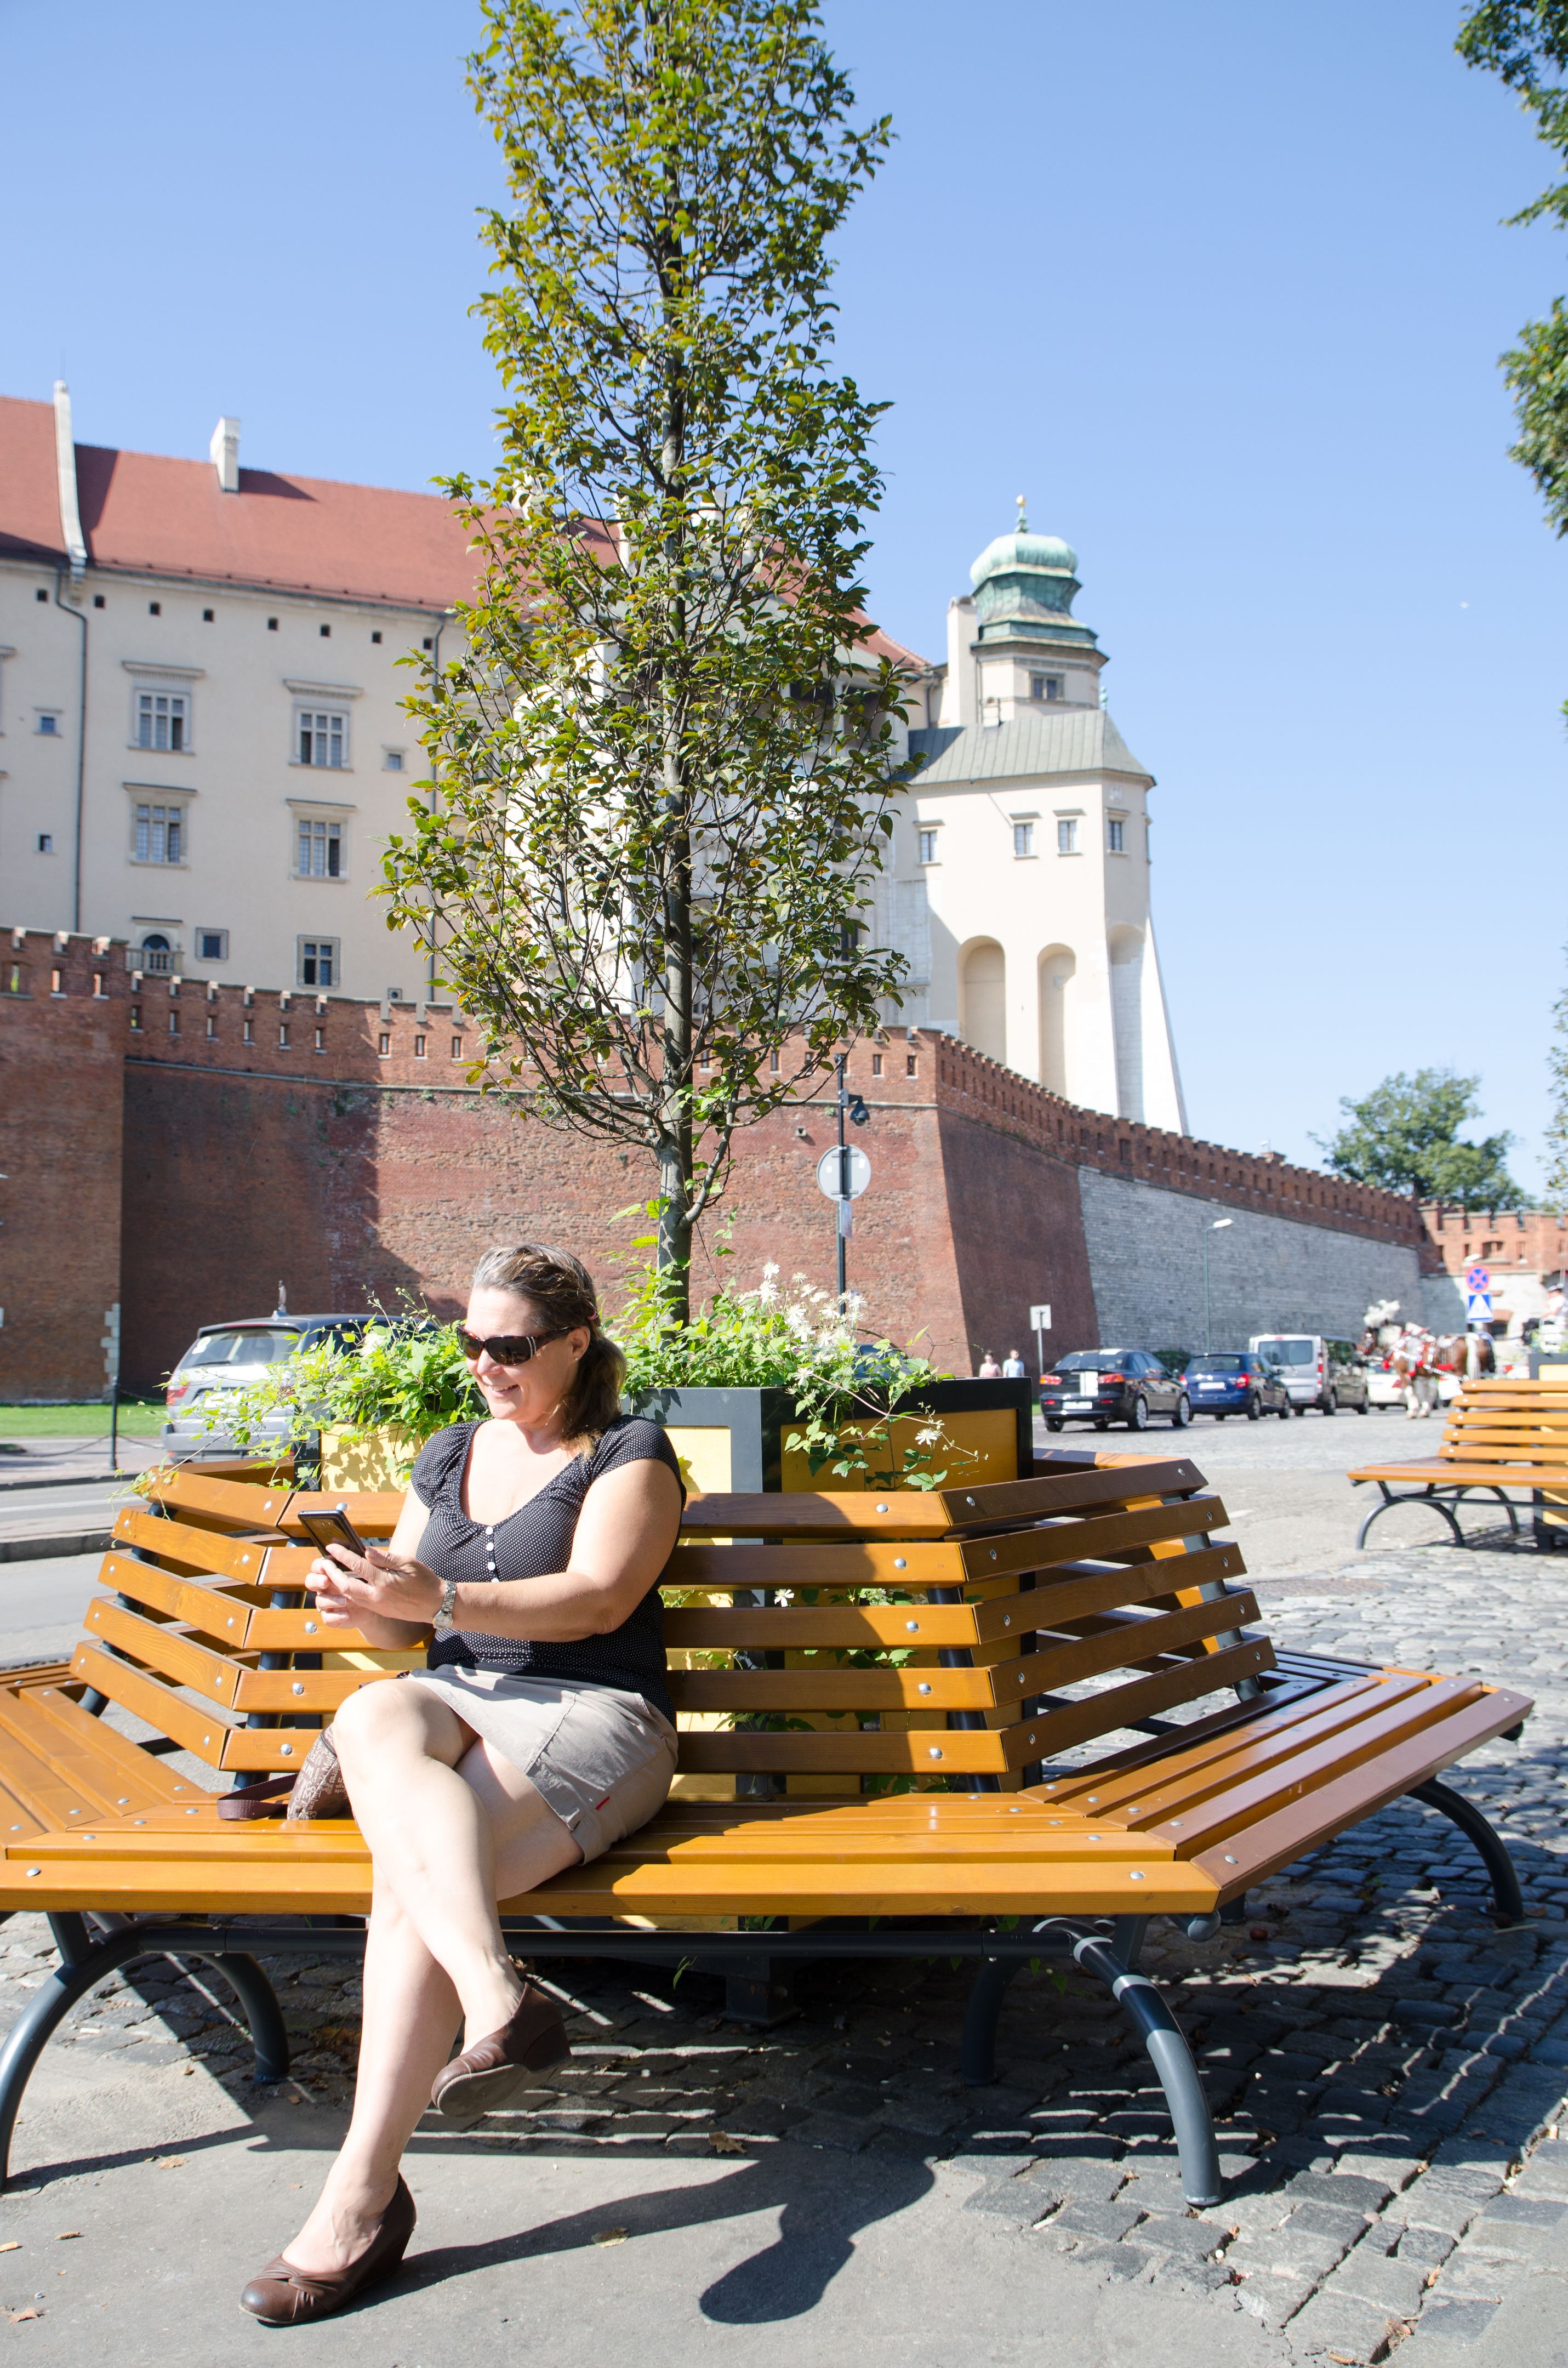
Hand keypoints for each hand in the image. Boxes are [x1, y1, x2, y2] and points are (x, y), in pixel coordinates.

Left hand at [309, 1542, 442, 1628]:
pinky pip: (359, 1601)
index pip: (356, 1566)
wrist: (437, 1605)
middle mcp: (377, 1597)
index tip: (331, 1547)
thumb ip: (385, 1558)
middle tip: (325, 1562)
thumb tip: (366, 1551)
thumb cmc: (425, 1581)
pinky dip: (350, 1591)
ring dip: (338, 1584)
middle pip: (345, 1585)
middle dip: (332, 1573)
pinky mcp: (380, 1611)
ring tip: (333, 1572)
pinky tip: (348, 1583)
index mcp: (384, 1582)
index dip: (341, 1555)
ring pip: (349, 1596)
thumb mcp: (408, 1563)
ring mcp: (377, 1606)